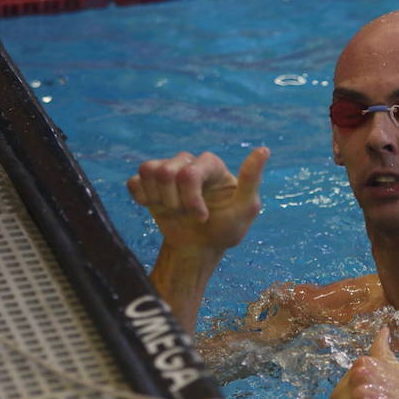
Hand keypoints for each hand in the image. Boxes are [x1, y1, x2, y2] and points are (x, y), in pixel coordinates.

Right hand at [127, 148, 267, 253]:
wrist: (199, 248)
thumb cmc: (225, 230)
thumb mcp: (245, 210)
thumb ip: (252, 181)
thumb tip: (264, 150)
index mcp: (213, 165)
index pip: (189, 173)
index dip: (191, 199)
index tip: (202, 218)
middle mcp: (190, 162)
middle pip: (166, 172)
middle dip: (175, 203)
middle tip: (189, 216)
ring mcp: (169, 170)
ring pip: (149, 171)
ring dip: (160, 200)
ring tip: (174, 211)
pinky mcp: (149, 183)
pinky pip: (134, 181)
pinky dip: (142, 199)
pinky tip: (157, 208)